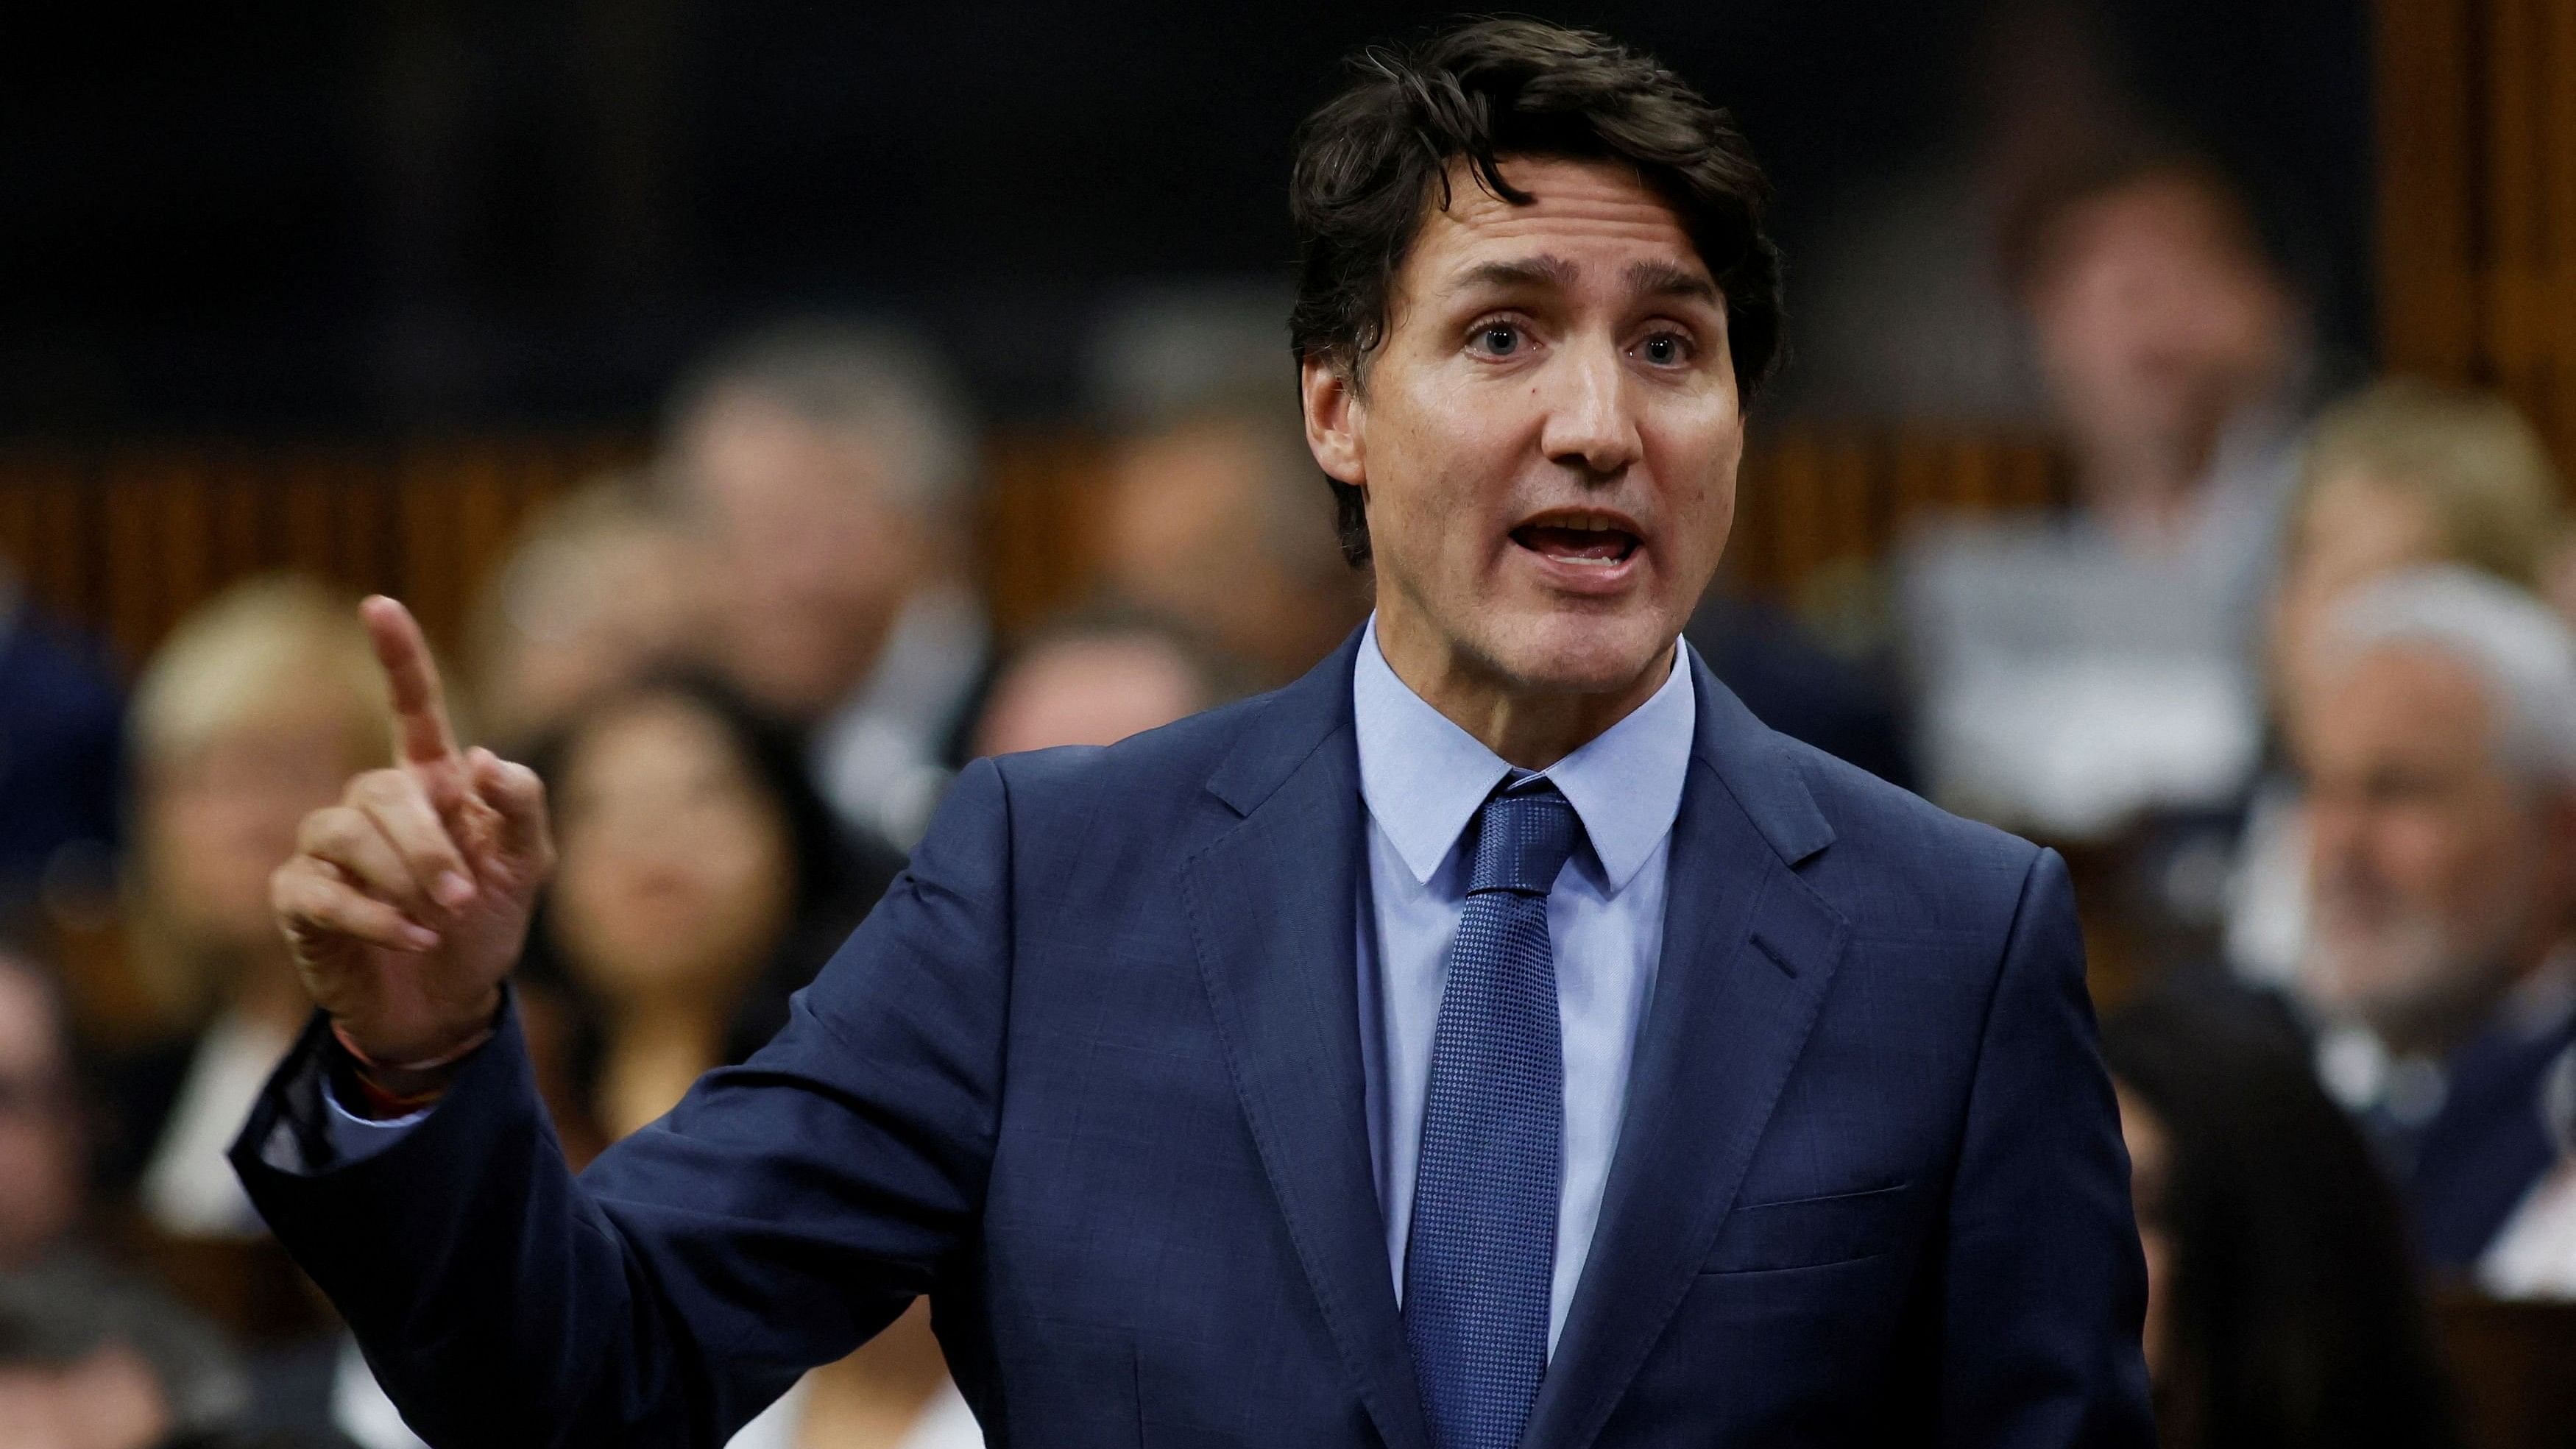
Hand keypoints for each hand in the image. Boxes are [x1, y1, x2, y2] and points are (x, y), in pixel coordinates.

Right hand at [271, 597, 556, 1065]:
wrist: (450, 1004)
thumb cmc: (486, 923)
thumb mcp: (527, 867)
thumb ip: (522, 808)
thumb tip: (482, 758)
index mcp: (430, 785)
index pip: (412, 708)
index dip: (397, 657)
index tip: (378, 605)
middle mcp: (373, 806)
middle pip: (384, 790)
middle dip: (428, 844)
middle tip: (464, 894)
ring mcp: (329, 850)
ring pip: (345, 832)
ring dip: (402, 878)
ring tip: (439, 919)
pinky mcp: (299, 899)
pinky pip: (319, 890)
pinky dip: (372, 916)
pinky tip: (409, 938)